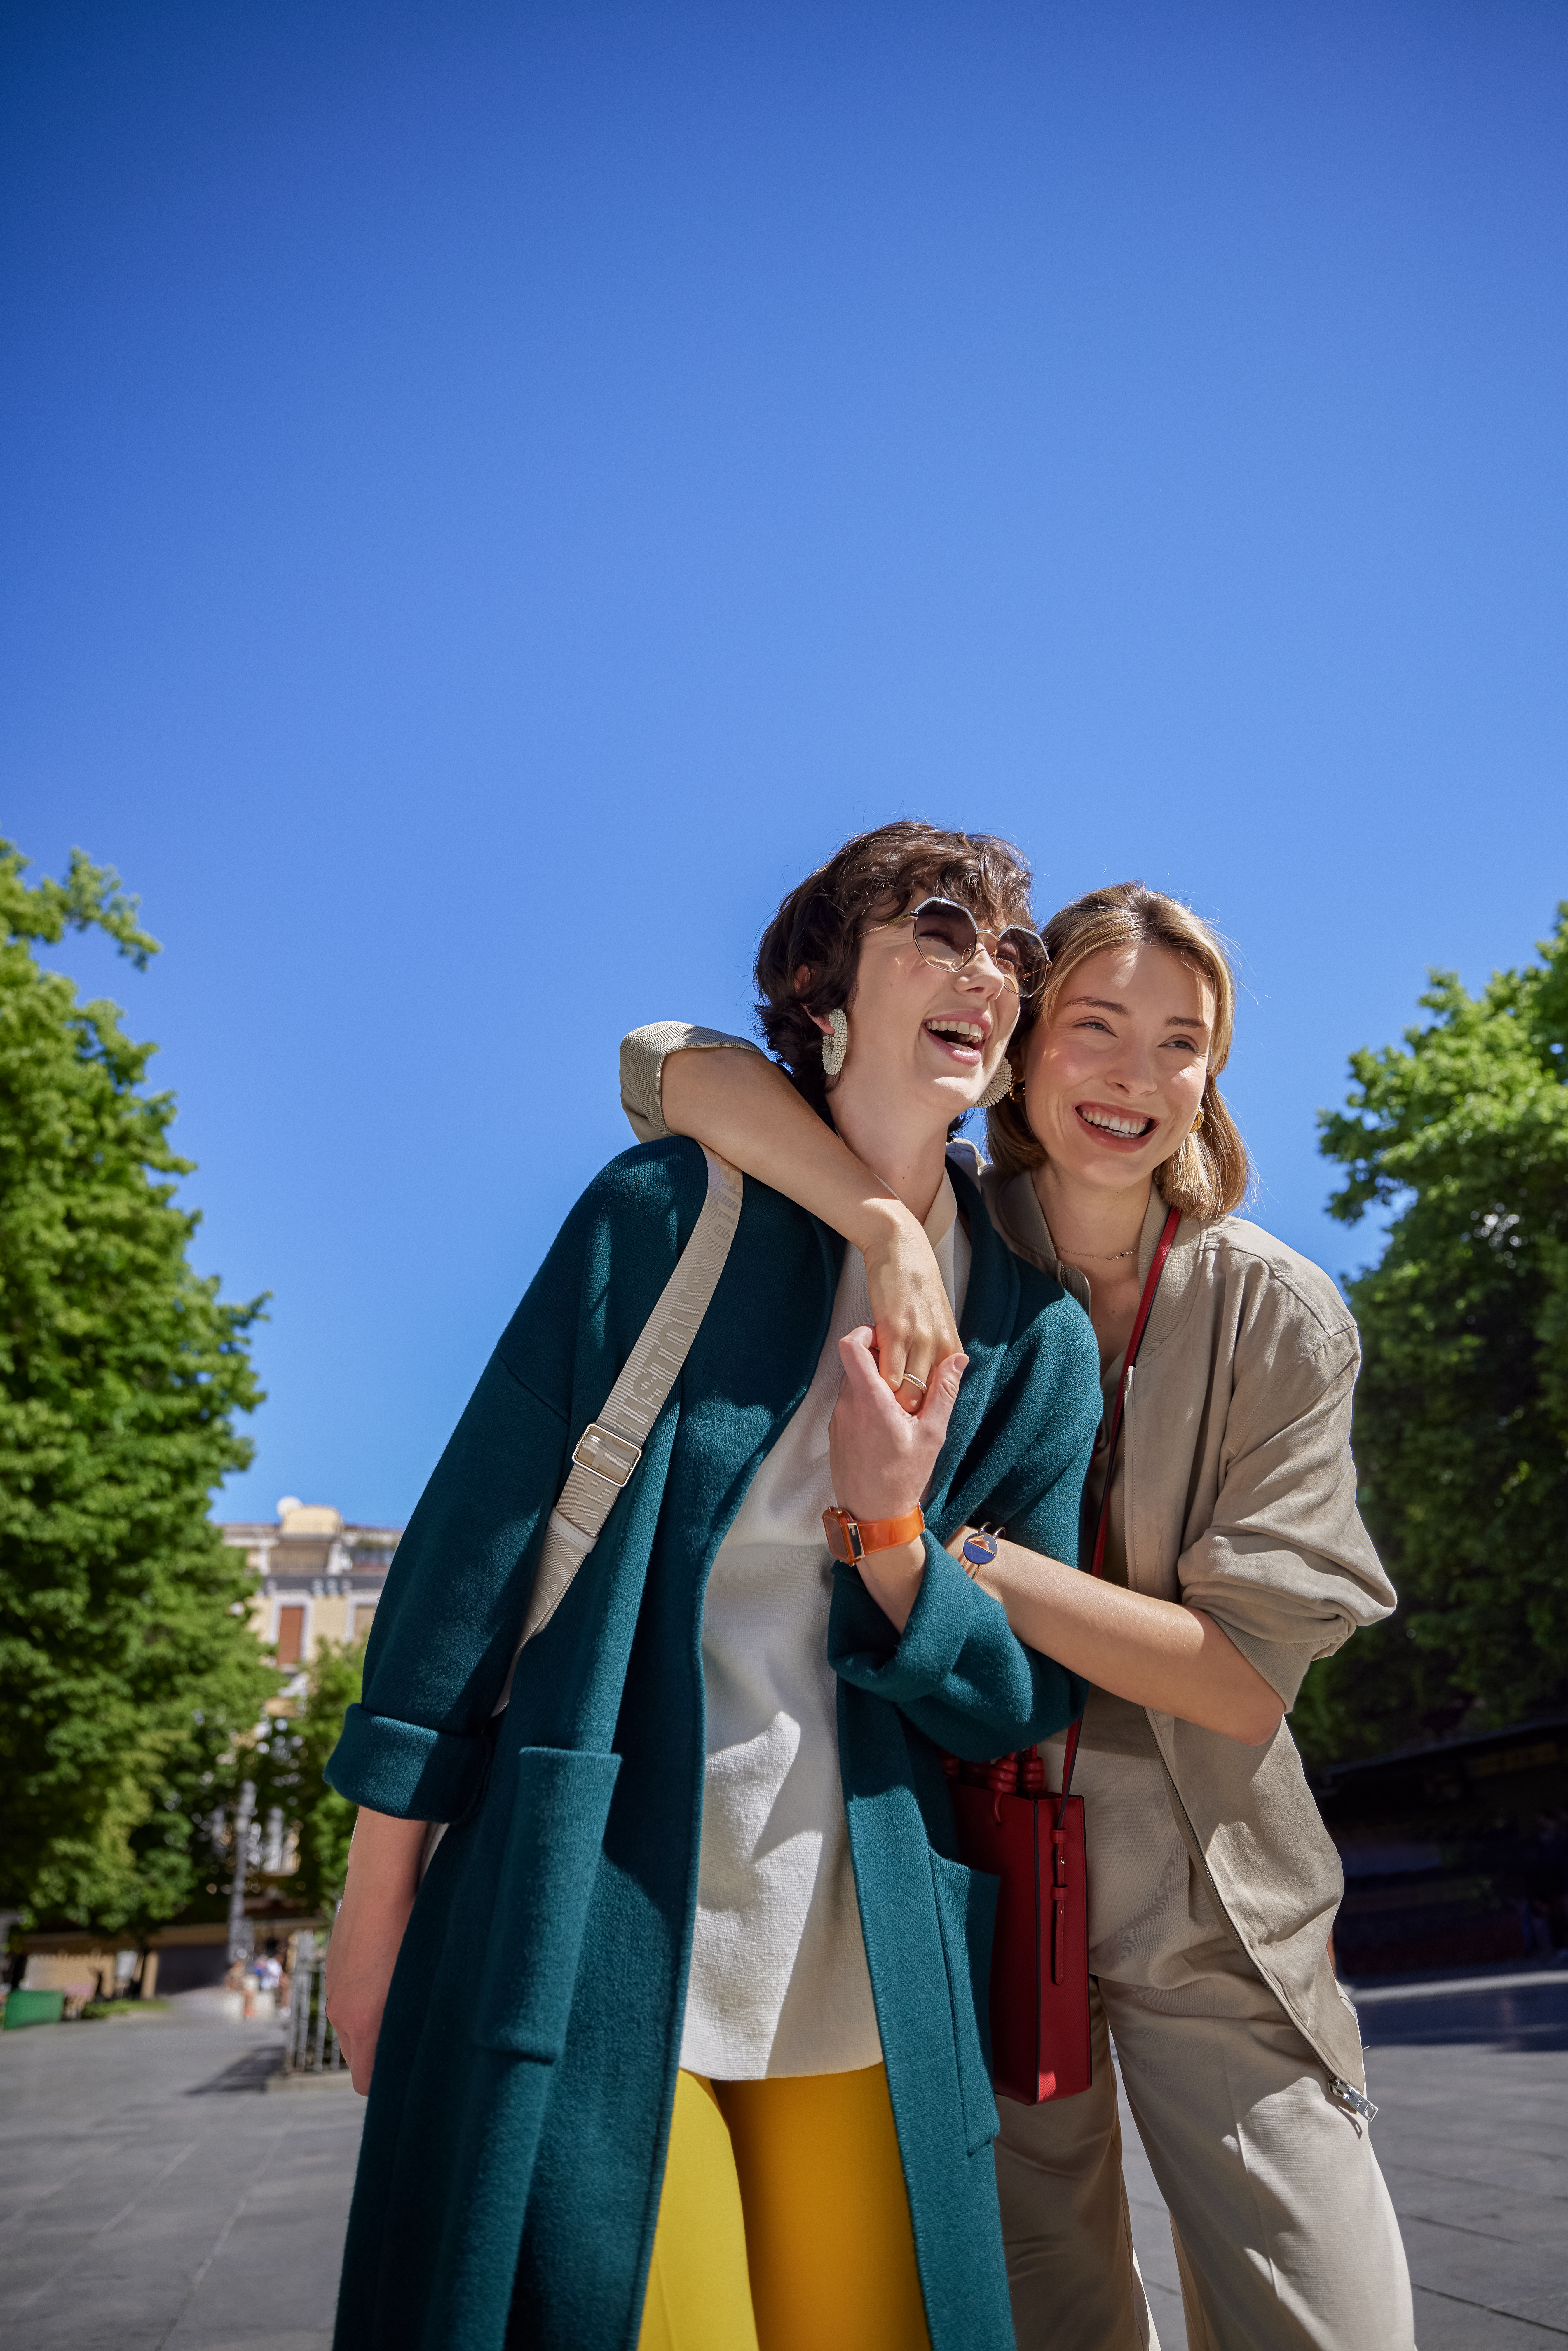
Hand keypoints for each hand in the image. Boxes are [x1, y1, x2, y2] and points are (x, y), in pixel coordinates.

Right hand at [323, 1810, 422, 2093]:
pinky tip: (386, 1974)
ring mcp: (334, 1987)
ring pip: (350, 2027)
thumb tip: (425, 2048)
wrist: (380, 1882)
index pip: (365, 2082)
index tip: (410, 2071)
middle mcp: (340, 2012)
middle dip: (379, 2054)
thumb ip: (412, 2023)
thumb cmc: (412, 1930)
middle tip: (412, 2037)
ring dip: (370, 2023)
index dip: (387, 2080)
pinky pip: (345, 1998)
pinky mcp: (333, 1966)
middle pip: (357, 2057)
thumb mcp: (419, 1983)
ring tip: (402, 2002)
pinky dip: (361, 1996)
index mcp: (361, 2024)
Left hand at [829, 1326, 967, 1521]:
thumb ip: (943, 1392)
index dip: (864, 1332)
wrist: (873, 1515)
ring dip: (874, 1385)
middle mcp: (846, 1405)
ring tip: (900, 1403)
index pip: (850, 1347)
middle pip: (855, 1363)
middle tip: (906, 1374)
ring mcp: (838, 1419)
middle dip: (879, 1361)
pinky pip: (849, 1405)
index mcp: (868, 1399)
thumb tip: (956, 1359)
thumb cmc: (903, 1476)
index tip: (886, 1336)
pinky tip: (887, 1423)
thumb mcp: (932, 1434)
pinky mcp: (836, 1433)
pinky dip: (866, 1404)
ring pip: (852, 1384)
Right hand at [860, 1209, 960, 1413]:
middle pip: (923, 1399)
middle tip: (886, 1413)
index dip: (922, 1409)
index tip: (906, 1415)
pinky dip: (876, 1381)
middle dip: (904, 1410)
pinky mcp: (894, 1331)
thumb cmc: (917, 1287)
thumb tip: (930, 1379)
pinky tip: (867, 1375)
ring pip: (906, 1392)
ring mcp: (919, 1340)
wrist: (903, 1251)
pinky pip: (887, 1373)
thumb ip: (937, 1352)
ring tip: (873, 1397)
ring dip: (888, 1400)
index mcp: (951, 1347)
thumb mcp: (938, 1322)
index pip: (942, 1395)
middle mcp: (940, 1347)